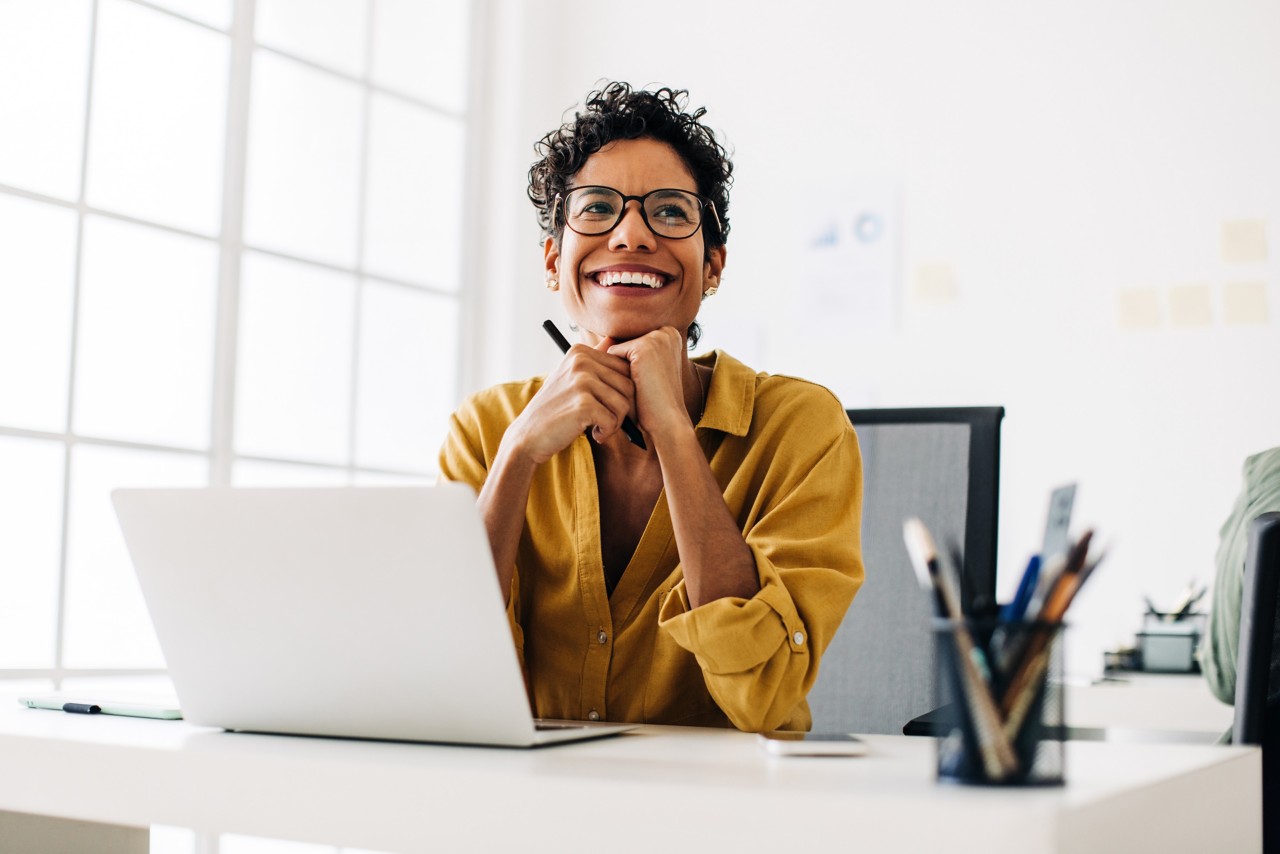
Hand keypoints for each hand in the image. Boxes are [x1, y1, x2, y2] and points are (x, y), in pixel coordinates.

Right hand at [506, 340, 636, 463]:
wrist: (529, 434)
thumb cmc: (554, 408)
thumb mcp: (570, 376)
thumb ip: (593, 359)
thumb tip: (613, 338)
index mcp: (580, 352)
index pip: (625, 368)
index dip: (622, 392)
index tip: (605, 405)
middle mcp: (581, 361)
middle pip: (628, 385)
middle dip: (621, 408)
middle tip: (604, 419)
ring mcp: (582, 381)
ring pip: (624, 404)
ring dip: (615, 422)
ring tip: (598, 426)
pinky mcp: (583, 404)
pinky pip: (613, 420)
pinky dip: (606, 432)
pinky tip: (593, 434)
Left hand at [606, 327, 689, 441]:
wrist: (666, 421)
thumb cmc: (654, 401)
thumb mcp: (643, 371)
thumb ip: (627, 352)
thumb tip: (604, 339)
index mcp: (671, 336)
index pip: (634, 341)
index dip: (630, 363)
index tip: (644, 380)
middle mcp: (667, 332)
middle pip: (625, 342)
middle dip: (624, 364)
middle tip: (642, 384)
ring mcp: (657, 338)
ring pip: (618, 348)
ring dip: (619, 369)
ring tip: (639, 385)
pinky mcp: (644, 348)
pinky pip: (613, 353)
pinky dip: (615, 372)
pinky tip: (634, 385)